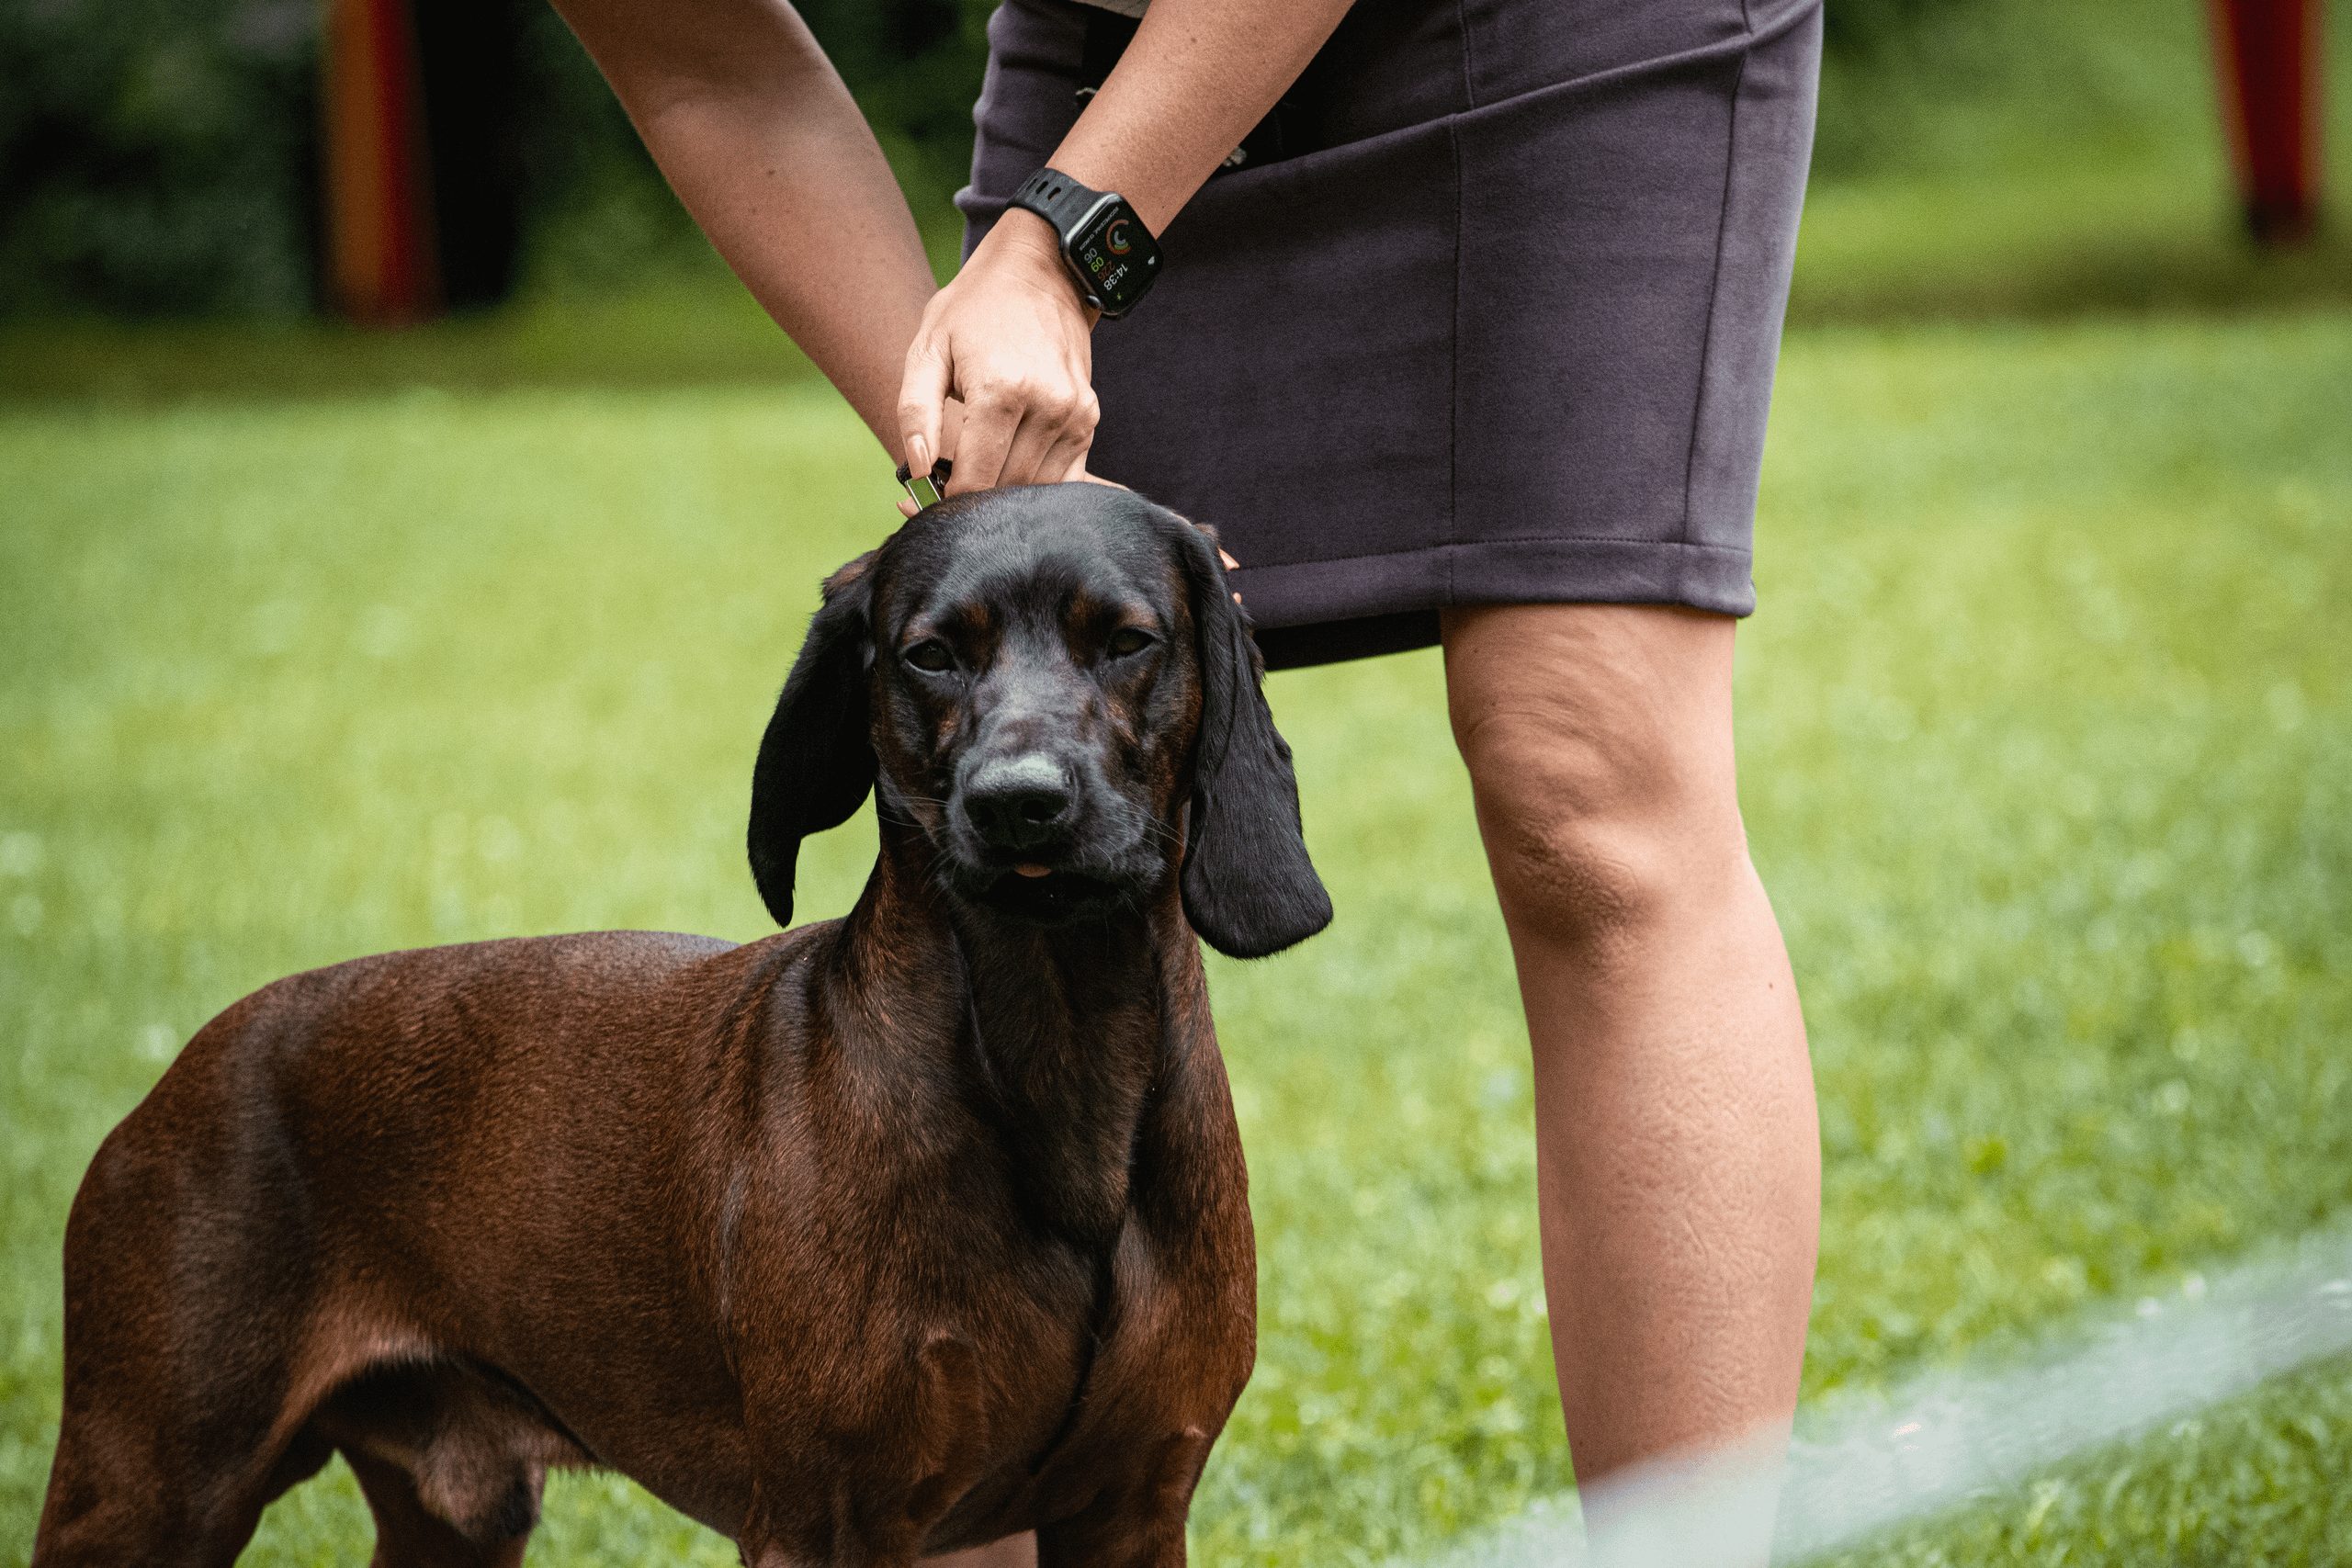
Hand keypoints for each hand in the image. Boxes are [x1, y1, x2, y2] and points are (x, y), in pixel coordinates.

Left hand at [898, 211, 1099, 495]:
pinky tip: (1007, 466)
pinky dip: (1034, 484)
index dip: (947, 502)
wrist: (1042, 271)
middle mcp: (1047, 407)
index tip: (926, 499)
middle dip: (973, 501)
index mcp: (1002, 390)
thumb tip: (916, 469)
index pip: (976, 479)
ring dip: (1005, 495)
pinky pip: (1064, 477)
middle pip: (1007, 490)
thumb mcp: (928, 347)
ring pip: (1037, 490)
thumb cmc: (975, 308)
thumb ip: (915, 411)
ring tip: (975, 474)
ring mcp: (1074, 415)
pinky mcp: (1089, 420)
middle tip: (943, 490)